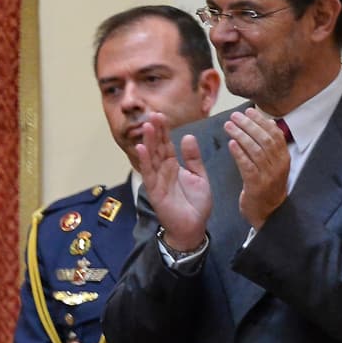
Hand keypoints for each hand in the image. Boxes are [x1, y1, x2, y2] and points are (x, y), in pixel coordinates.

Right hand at [135, 113, 211, 249]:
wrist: (193, 227)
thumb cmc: (195, 204)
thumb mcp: (199, 176)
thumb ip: (193, 158)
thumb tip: (187, 137)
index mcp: (173, 166)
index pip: (167, 145)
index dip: (164, 131)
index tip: (161, 115)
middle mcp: (163, 171)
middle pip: (157, 148)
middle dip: (155, 132)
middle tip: (153, 115)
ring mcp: (157, 181)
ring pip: (151, 158)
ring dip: (149, 142)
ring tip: (147, 126)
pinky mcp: (155, 191)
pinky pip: (149, 174)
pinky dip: (145, 161)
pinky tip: (142, 148)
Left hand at [224, 108, 289, 228]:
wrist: (268, 214)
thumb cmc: (266, 187)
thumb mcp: (272, 166)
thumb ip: (267, 149)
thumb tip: (259, 126)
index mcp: (284, 158)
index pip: (275, 134)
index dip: (262, 121)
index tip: (249, 111)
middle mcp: (279, 165)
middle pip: (265, 139)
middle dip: (249, 125)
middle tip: (234, 116)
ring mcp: (269, 176)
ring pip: (256, 150)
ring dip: (241, 135)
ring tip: (228, 126)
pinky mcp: (256, 186)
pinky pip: (248, 166)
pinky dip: (239, 153)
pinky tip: (231, 144)